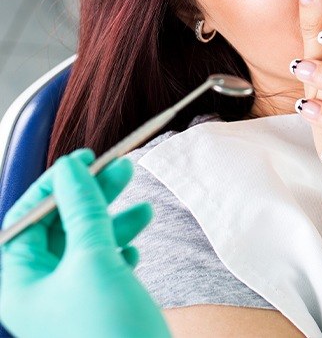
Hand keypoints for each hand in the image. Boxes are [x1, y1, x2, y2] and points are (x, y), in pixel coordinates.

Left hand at [0, 150, 169, 337]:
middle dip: (92, 197)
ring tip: (145, 206)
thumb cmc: (109, 331)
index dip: (55, 184)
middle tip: (121, 169)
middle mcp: (38, 289)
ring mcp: (68, 297)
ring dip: (114, 220)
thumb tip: (71, 170)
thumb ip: (81, 208)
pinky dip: (120, 248)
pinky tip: (135, 248)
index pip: (27, 218)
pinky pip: (103, 263)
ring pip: (86, 242)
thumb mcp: (94, 259)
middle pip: (60, 225)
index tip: (85, 160)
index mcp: (18, 282)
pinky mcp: (95, 304)